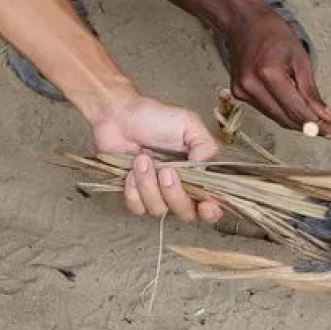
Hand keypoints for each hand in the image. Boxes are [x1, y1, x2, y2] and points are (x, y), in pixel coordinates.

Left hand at [90, 94, 223, 224]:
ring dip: (149, 185)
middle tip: (165, 171)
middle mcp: (179, 188)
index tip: (205, 205)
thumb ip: (205, 146)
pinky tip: (129, 171)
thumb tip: (206, 169)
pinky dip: (133, 190)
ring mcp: (156, 194)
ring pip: (159, 210)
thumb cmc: (153, 117)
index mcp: (197, 173)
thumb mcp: (188, 124)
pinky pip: (138, 208)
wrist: (118, 116)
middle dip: (175, 194)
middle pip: (186, 213)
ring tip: (142, 159)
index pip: (212, 204)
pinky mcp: (134, 195)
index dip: (211, 211)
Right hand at [219, 5, 330, 136]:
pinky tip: (291, 107)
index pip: (295, 109)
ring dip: (294, 121)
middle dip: (307, 126)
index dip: (316, 123)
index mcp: (268, 73)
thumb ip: (311, 92)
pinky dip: (280, 111)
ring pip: (275, 117)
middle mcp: (251, 84)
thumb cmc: (272, 34)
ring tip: (313, 120)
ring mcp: (242, 90)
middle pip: (284, 118)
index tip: (330, 129)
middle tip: (326, 129)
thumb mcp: (300, 59)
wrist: (245, 23)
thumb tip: (325, 116)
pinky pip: (265, 110)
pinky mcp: (238, 93)